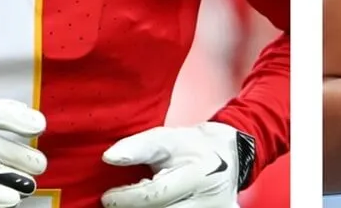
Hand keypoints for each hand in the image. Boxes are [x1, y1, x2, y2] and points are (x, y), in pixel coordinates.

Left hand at [101, 122, 250, 207]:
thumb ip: (138, 147)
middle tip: (120, 204)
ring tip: (137, 204)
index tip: (108, 197)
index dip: (126, 198)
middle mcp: (211, 201)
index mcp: (200, 174)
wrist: (233, 156)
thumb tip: (108, 158)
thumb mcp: (168, 139)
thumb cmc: (195, 146)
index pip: (156, 195)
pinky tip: (155, 207)